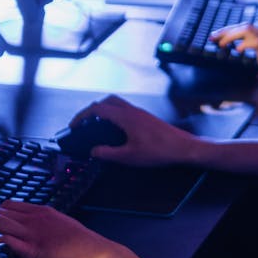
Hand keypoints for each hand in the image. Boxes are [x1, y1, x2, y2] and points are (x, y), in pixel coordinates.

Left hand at [0, 201, 113, 257]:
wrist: (100, 256)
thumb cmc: (86, 248)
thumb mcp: (64, 230)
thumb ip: (46, 230)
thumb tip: (33, 239)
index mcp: (43, 212)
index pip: (9, 205)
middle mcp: (36, 218)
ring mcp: (34, 232)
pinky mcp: (34, 249)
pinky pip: (7, 239)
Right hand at [69, 94, 202, 166]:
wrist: (183, 148)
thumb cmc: (160, 150)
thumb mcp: (129, 157)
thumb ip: (108, 154)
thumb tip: (94, 151)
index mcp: (125, 117)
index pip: (97, 109)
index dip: (82, 115)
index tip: (75, 124)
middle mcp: (132, 111)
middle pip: (107, 101)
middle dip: (92, 109)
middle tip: (84, 122)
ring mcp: (140, 113)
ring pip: (117, 104)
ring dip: (104, 110)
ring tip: (97, 125)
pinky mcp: (146, 118)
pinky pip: (125, 110)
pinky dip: (115, 115)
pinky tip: (116, 129)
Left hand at [211, 23, 257, 82]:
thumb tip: (252, 65)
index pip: (242, 30)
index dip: (228, 32)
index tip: (215, 38)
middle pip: (242, 27)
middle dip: (224, 31)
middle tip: (211, 37)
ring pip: (247, 30)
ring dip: (232, 35)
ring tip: (221, 43)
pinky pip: (257, 42)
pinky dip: (245, 45)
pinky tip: (238, 50)